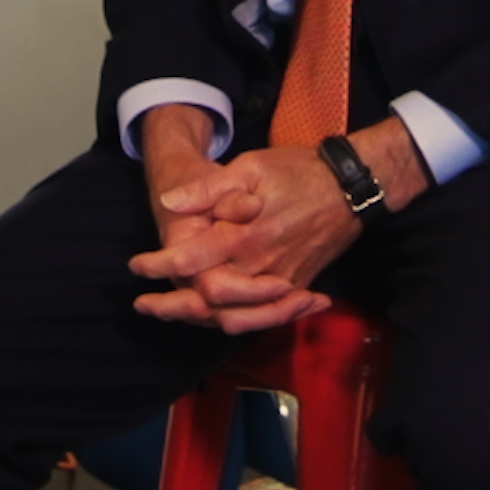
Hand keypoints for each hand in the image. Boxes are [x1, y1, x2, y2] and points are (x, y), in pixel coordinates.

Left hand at [127, 110, 430, 333]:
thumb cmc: (299, 172)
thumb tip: (170, 203)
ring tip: (171, 315)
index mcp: (245, 234)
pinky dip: (238, 322)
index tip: (137, 265)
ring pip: (236, 316)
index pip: (191, 260)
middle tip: (143, 304)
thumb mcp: (251, 167)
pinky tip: (218, 319)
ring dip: (198, 320)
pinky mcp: (297, 285)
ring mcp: (282, 279)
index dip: (159, 265)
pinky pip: (264, 316)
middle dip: (171, 305)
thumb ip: (209, 188)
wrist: (352, 187)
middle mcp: (261, 264)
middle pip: (208, 301)